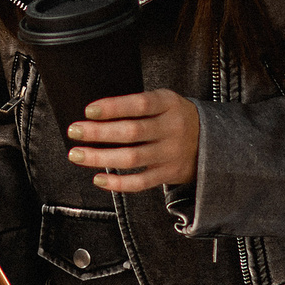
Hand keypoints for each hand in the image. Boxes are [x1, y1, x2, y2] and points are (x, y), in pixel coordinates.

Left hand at [67, 89, 199, 192]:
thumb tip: (94, 115)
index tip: (88, 111)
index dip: (113, 107)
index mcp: (169, 104)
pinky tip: (98, 178)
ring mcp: (171, 153)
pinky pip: (141, 182)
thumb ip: (137, 105)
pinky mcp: (169, 173)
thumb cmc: (173, 117)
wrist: (211, 141)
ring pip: (132, 158)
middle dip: (98, 133)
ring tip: (77, 155)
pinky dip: (118, 183)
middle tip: (73, 131)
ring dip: (101, 158)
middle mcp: (172, 128)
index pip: (140, 104)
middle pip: (132, 132)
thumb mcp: (164, 101)